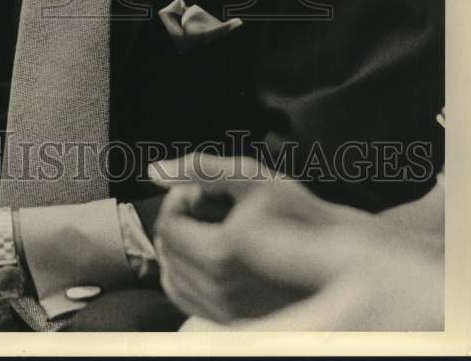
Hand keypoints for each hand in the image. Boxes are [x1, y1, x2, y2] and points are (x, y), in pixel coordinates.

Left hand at [150, 153, 441, 330]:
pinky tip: (206, 255)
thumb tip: (154, 171)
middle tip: (204, 204)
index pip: (168, 225)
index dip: (178, 200)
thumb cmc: (298, 213)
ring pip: (171, 279)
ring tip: (206, 227)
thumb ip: (200, 169)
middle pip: (167, 251)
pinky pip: (186, 302)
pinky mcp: (232, 324)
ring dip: (178, 249)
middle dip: (178, 221)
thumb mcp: (251, 177)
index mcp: (219, 253)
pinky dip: (184, 277)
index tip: (198, 189)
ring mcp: (225, 312)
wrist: (338, 259)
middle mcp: (218, 290)